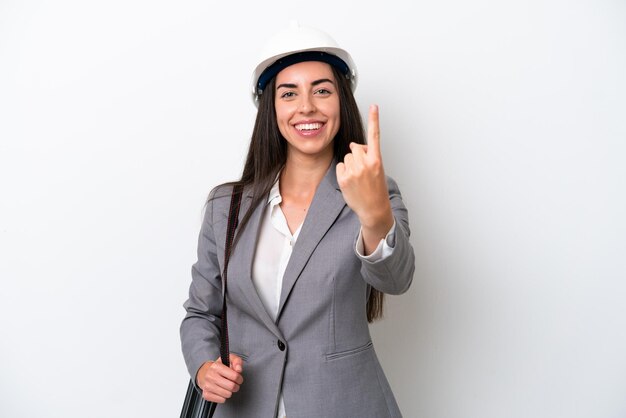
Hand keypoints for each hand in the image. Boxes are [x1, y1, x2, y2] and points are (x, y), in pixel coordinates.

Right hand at [196, 354, 243, 402]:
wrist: (205, 373)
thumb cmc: (220, 367)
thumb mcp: (229, 360)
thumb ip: (237, 361)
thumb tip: (239, 369)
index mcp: (216, 366)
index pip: (234, 376)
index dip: (239, 378)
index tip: (238, 378)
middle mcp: (210, 376)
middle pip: (231, 386)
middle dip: (236, 386)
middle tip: (234, 384)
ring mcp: (207, 386)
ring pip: (227, 394)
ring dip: (230, 392)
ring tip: (228, 387)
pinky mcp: (206, 394)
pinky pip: (221, 400)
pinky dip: (224, 397)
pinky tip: (222, 391)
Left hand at [336, 104, 393, 253]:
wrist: (373, 209)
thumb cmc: (376, 188)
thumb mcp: (377, 169)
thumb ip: (367, 155)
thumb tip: (354, 145)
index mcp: (377, 160)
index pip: (374, 136)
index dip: (374, 120)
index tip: (374, 106)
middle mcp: (366, 163)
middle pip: (355, 147)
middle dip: (357, 155)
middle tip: (363, 170)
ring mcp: (354, 171)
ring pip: (347, 156)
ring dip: (351, 164)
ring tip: (358, 178)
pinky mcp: (344, 178)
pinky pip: (340, 165)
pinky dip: (344, 172)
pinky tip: (351, 182)